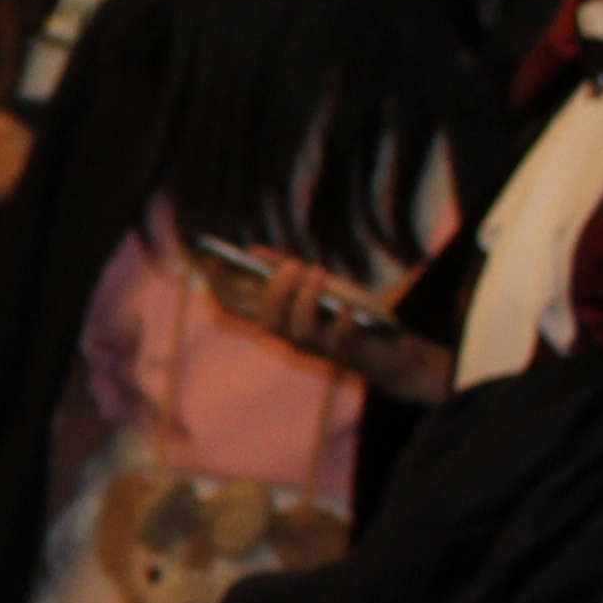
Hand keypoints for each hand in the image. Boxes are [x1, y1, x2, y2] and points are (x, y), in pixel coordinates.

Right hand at [201, 247, 455, 401]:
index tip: (213, 259)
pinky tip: (347, 309)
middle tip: (295, 264)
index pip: (236, 307)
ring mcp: (318, 345)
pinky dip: (342, 322)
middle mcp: (291, 335)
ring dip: (305, 298)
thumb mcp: (315, 284)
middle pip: (265, 321)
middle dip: (276, 290)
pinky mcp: (347, 351)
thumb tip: (254, 251)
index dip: (220, 286)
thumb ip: (285, 270)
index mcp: (278, 318)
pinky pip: (339, 339)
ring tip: (320, 272)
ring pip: (296, 330)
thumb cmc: (346, 314)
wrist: (389, 347)